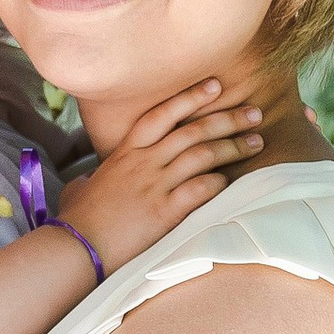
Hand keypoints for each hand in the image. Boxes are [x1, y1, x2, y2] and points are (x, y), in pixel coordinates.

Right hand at [56, 83, 263, 274]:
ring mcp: (155, 185)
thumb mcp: (81, 189)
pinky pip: (200, 189)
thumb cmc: (77, 220)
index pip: (162, 114)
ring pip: (202, 154)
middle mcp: (143, 162)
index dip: (190, 97)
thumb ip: (91, 180)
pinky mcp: (165, 211)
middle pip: (192, 130)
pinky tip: (233, 181)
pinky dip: (219, 182)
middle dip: (227, 119)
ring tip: (257, 142)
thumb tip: (87, 182)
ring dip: (233, 146)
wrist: (76, 247)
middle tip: (254, 113)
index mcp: (125, 153)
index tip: (215, 86)